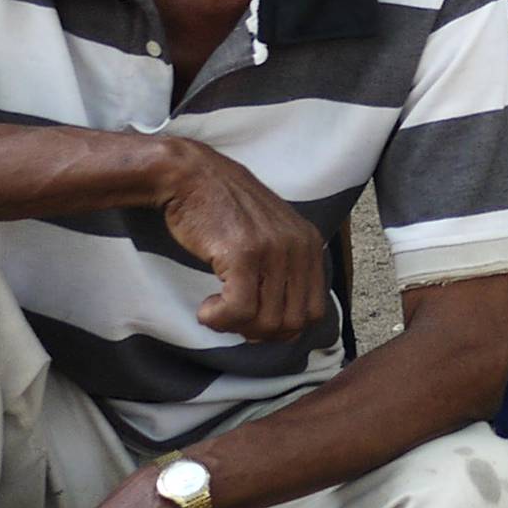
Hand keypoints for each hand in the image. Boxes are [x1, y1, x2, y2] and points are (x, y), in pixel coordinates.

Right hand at [156, 141, 329, 340]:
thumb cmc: (223, 210)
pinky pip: (239, 310)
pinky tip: (206, 308)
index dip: (283, 329)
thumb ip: (285, 271)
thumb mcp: (271, 235)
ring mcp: (273, 249)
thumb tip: (285, 329)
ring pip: (266, 321)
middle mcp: (298, 246)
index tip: (254, 321)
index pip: (314, 312)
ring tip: (216, 309)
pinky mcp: (243, 253)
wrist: (192, 176)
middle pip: (292, 323)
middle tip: (232, 318)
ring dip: (235, 326)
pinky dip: (219, 319)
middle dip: (259, 332)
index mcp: (309, 244)